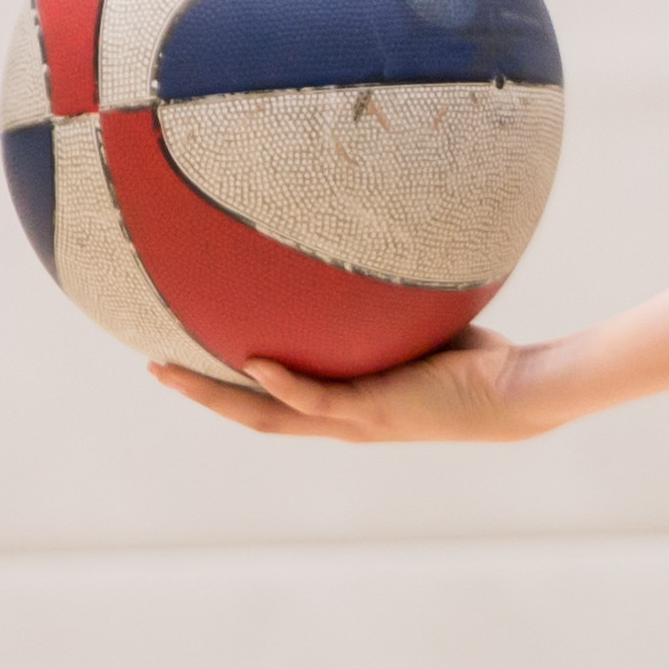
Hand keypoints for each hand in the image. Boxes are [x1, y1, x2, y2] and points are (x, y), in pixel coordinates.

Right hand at [150, 329, 550, 442]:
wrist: (515, 392)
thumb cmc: (472, 358)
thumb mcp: (409, 326)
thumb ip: (375, 304)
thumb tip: (357, 247)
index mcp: (344, 406)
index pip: (270, 400)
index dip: (225, 384)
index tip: (185, 356)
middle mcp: (341, 421)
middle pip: (251, 415)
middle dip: (200, 393)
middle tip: (153, 367)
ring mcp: (355, 421)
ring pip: (266, 416)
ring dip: (216, 394)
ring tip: (171, 370)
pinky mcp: (375, 412)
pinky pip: (316, 400)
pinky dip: (282, 383)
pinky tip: (249, 363)